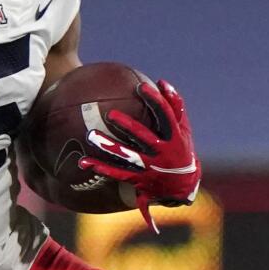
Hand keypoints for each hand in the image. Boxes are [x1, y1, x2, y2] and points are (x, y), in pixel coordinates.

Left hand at [77, 79, 200, 232]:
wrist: (182, 187)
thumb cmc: (181, 150)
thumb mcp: (184, 130)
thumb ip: (175, 107)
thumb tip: (161, 82)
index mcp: (175, 138)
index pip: (165, 116)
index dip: (155, 101)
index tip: (142, 87)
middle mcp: (162, 152)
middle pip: (143, 137)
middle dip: (128, 125)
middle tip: (110, 114)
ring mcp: (149, 167)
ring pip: (127, 156)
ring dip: (109, 146)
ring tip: (90, 135)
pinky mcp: (138, 180)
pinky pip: (117, 174)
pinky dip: (101, 168)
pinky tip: (84, 161)